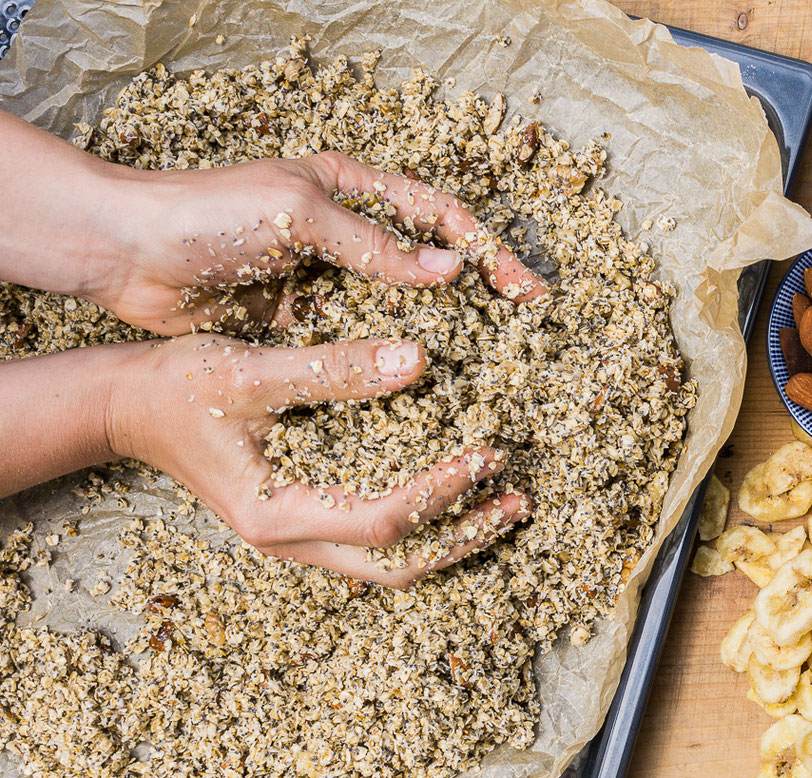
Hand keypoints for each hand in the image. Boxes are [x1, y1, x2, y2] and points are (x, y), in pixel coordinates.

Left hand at [0, 111, 545, 334]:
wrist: (126, 256)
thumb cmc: (206, 216)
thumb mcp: (298, 218)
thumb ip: (374, 246)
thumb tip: (450, 271)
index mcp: (351, 190)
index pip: (438, 217)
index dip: (486, 251)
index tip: (525, 289)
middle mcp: (347, 235)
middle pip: (429, 266)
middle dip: (478, 298)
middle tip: (523, 334)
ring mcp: (327, 281)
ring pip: (399, 311)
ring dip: (440, 337)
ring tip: (484, 373)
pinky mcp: (304, 323)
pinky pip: (359, 344)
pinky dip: (388, 366)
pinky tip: (418, 393)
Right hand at [103, 334, 529, 586]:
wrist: (124, 405)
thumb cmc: (176, 387)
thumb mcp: (251, 371)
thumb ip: (333, 370)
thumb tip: (419, 360)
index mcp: (278, 515)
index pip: (384, 521)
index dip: (442, 492)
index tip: (487, 455)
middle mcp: (292, 541)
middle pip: (399, 566)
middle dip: (464, 536)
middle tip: (517, 500)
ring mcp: (298, 537)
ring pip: (391, 562)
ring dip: (451, 536)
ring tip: (504, 503)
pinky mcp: (304, 519)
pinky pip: (375, 539)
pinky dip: (423, 523)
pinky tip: (456, 492)